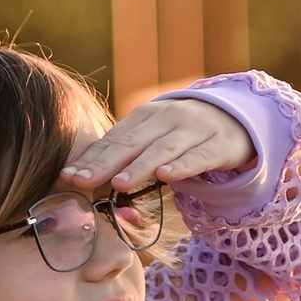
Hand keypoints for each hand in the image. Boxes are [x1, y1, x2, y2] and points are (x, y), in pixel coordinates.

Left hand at [62, 94, 253, 193]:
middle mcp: (167, 118)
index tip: (67, 178)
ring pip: (163, 149)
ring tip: (120, 183)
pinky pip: (199, 157)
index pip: (113, 140)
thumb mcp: (151, 136)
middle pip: (132, 143)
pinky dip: (183, 165)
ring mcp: (194, 129)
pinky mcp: (219, 144)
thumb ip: (123, 153)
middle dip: (105, 163)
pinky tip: (167, 175)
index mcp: (144, 116)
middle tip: (82, 182)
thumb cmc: (181, 133)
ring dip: (140, 166)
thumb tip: (81, 177)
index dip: (90, 159)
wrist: (233, 117)